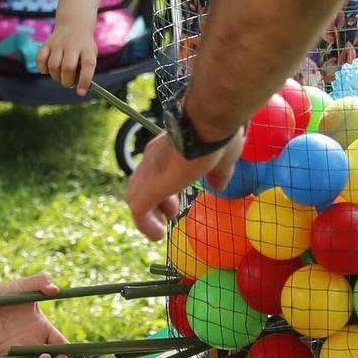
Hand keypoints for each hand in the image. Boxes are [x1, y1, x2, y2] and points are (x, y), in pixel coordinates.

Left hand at [0, 273, 65, 357]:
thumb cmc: (3, 293)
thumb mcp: (25, 285)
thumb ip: (41, 281)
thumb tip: (55, 289)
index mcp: (43, 328)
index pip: (62, 344)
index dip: (74, 353)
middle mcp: (34, 342)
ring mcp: (20, 351)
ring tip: (44, 357)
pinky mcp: (6, 357)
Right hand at [37, 18, 98, 93]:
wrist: (73, 25)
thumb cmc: (83, 47)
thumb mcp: (90, 54)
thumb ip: (85, 70)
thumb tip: (78, 87)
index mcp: (87, 48)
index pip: (88, 65)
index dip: (84, 80)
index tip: (81, 93)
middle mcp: (72, 45)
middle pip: (67, 67)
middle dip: (67, 81)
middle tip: (69, 82)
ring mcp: (58, 43)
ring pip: (53, 66)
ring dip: (56, 76)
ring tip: (60, 74)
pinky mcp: (46, 44)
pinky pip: (40, 60)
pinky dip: (43, 69)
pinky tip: (49, 68)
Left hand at [125, 129, 244, 242]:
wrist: (209, 121)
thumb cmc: (218, 135)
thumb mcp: (221, 159)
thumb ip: (217, 174)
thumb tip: (218, 187)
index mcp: (168, 147)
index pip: (156, 168)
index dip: (164, 186)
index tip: (176, 199)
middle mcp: (153, 156)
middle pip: (142, 182)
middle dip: (156, 201)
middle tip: (172, 213)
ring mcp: (148, 171)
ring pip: (135, 196)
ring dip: (148, 215)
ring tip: (161, 229)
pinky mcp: (148, 187)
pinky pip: (138, 211)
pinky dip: (145, 225)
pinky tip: (157, 235)